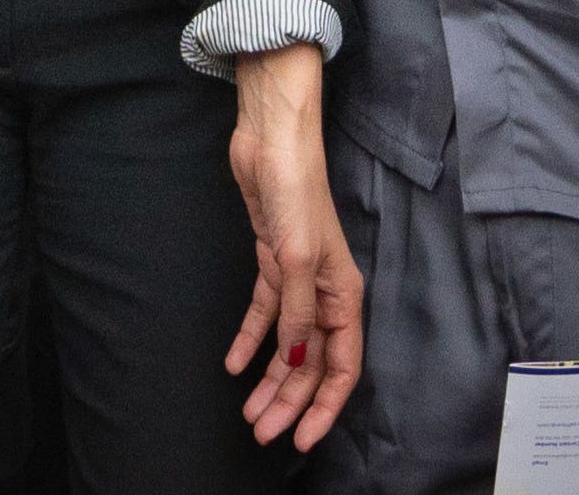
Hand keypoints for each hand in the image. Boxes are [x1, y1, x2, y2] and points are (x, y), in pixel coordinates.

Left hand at [224, 44, 362, 449]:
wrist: (272, 140)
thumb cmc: (295, 191)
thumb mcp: (298, 259)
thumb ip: (297, 315)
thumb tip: (296, 362)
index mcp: (343, 295)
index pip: (341, 366)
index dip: (324, 407)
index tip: (301, 438)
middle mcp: (325, 292)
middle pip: (310, 362)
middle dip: (288, 401)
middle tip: (261, 432)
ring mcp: (299, 278)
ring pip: (286, 344)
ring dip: (268, 378)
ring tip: (248, 410)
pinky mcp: (273, 262)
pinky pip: (264, 313)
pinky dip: (250, 340)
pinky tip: (234, 363)